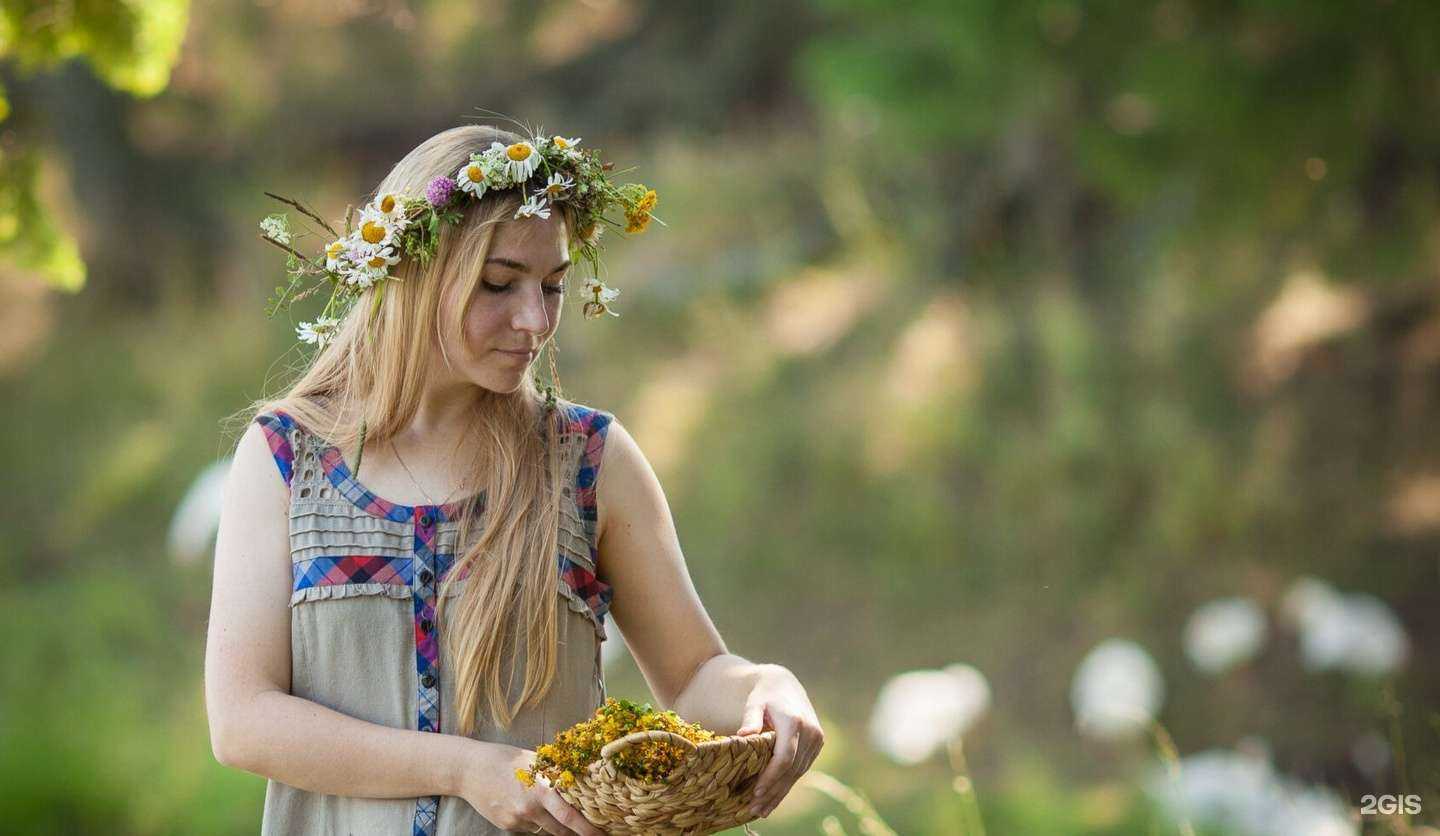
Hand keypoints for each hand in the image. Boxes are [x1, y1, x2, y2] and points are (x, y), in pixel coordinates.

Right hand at [458, 741, 605, 835]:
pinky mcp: (507, 826)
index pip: (570, 815)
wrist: (469, 769)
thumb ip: (556, 772)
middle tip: (593, 833)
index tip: (602, 833)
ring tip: (559, 815)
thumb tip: (585, 774)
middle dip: (578, 833)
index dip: (588, 828)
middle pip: (562, 830)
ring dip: (557, 827)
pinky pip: (530, 829)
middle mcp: (530, 807)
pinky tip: (528, 807)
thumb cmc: (505, 759)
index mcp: (542, 788)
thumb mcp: (534, 760)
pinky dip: (537, 823)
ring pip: (547, 831)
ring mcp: (518, 820)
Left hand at [734, 665, 824, 818]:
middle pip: (791, 769)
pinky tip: (774, 798)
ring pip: (797, 772)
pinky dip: (788, 783)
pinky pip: (801, 768)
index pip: (784, 757)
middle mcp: (810, 732)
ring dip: (780, 792)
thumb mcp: (754, 703)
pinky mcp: (817, 744)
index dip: (771, 777)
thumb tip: (742, 735)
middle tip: (754, 810)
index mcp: (794, 722)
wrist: (785, 684)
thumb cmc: (764, 695)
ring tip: (761, 810)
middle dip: (773, 791)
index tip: (756, 792)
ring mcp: (816, 739)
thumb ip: (750, 719)